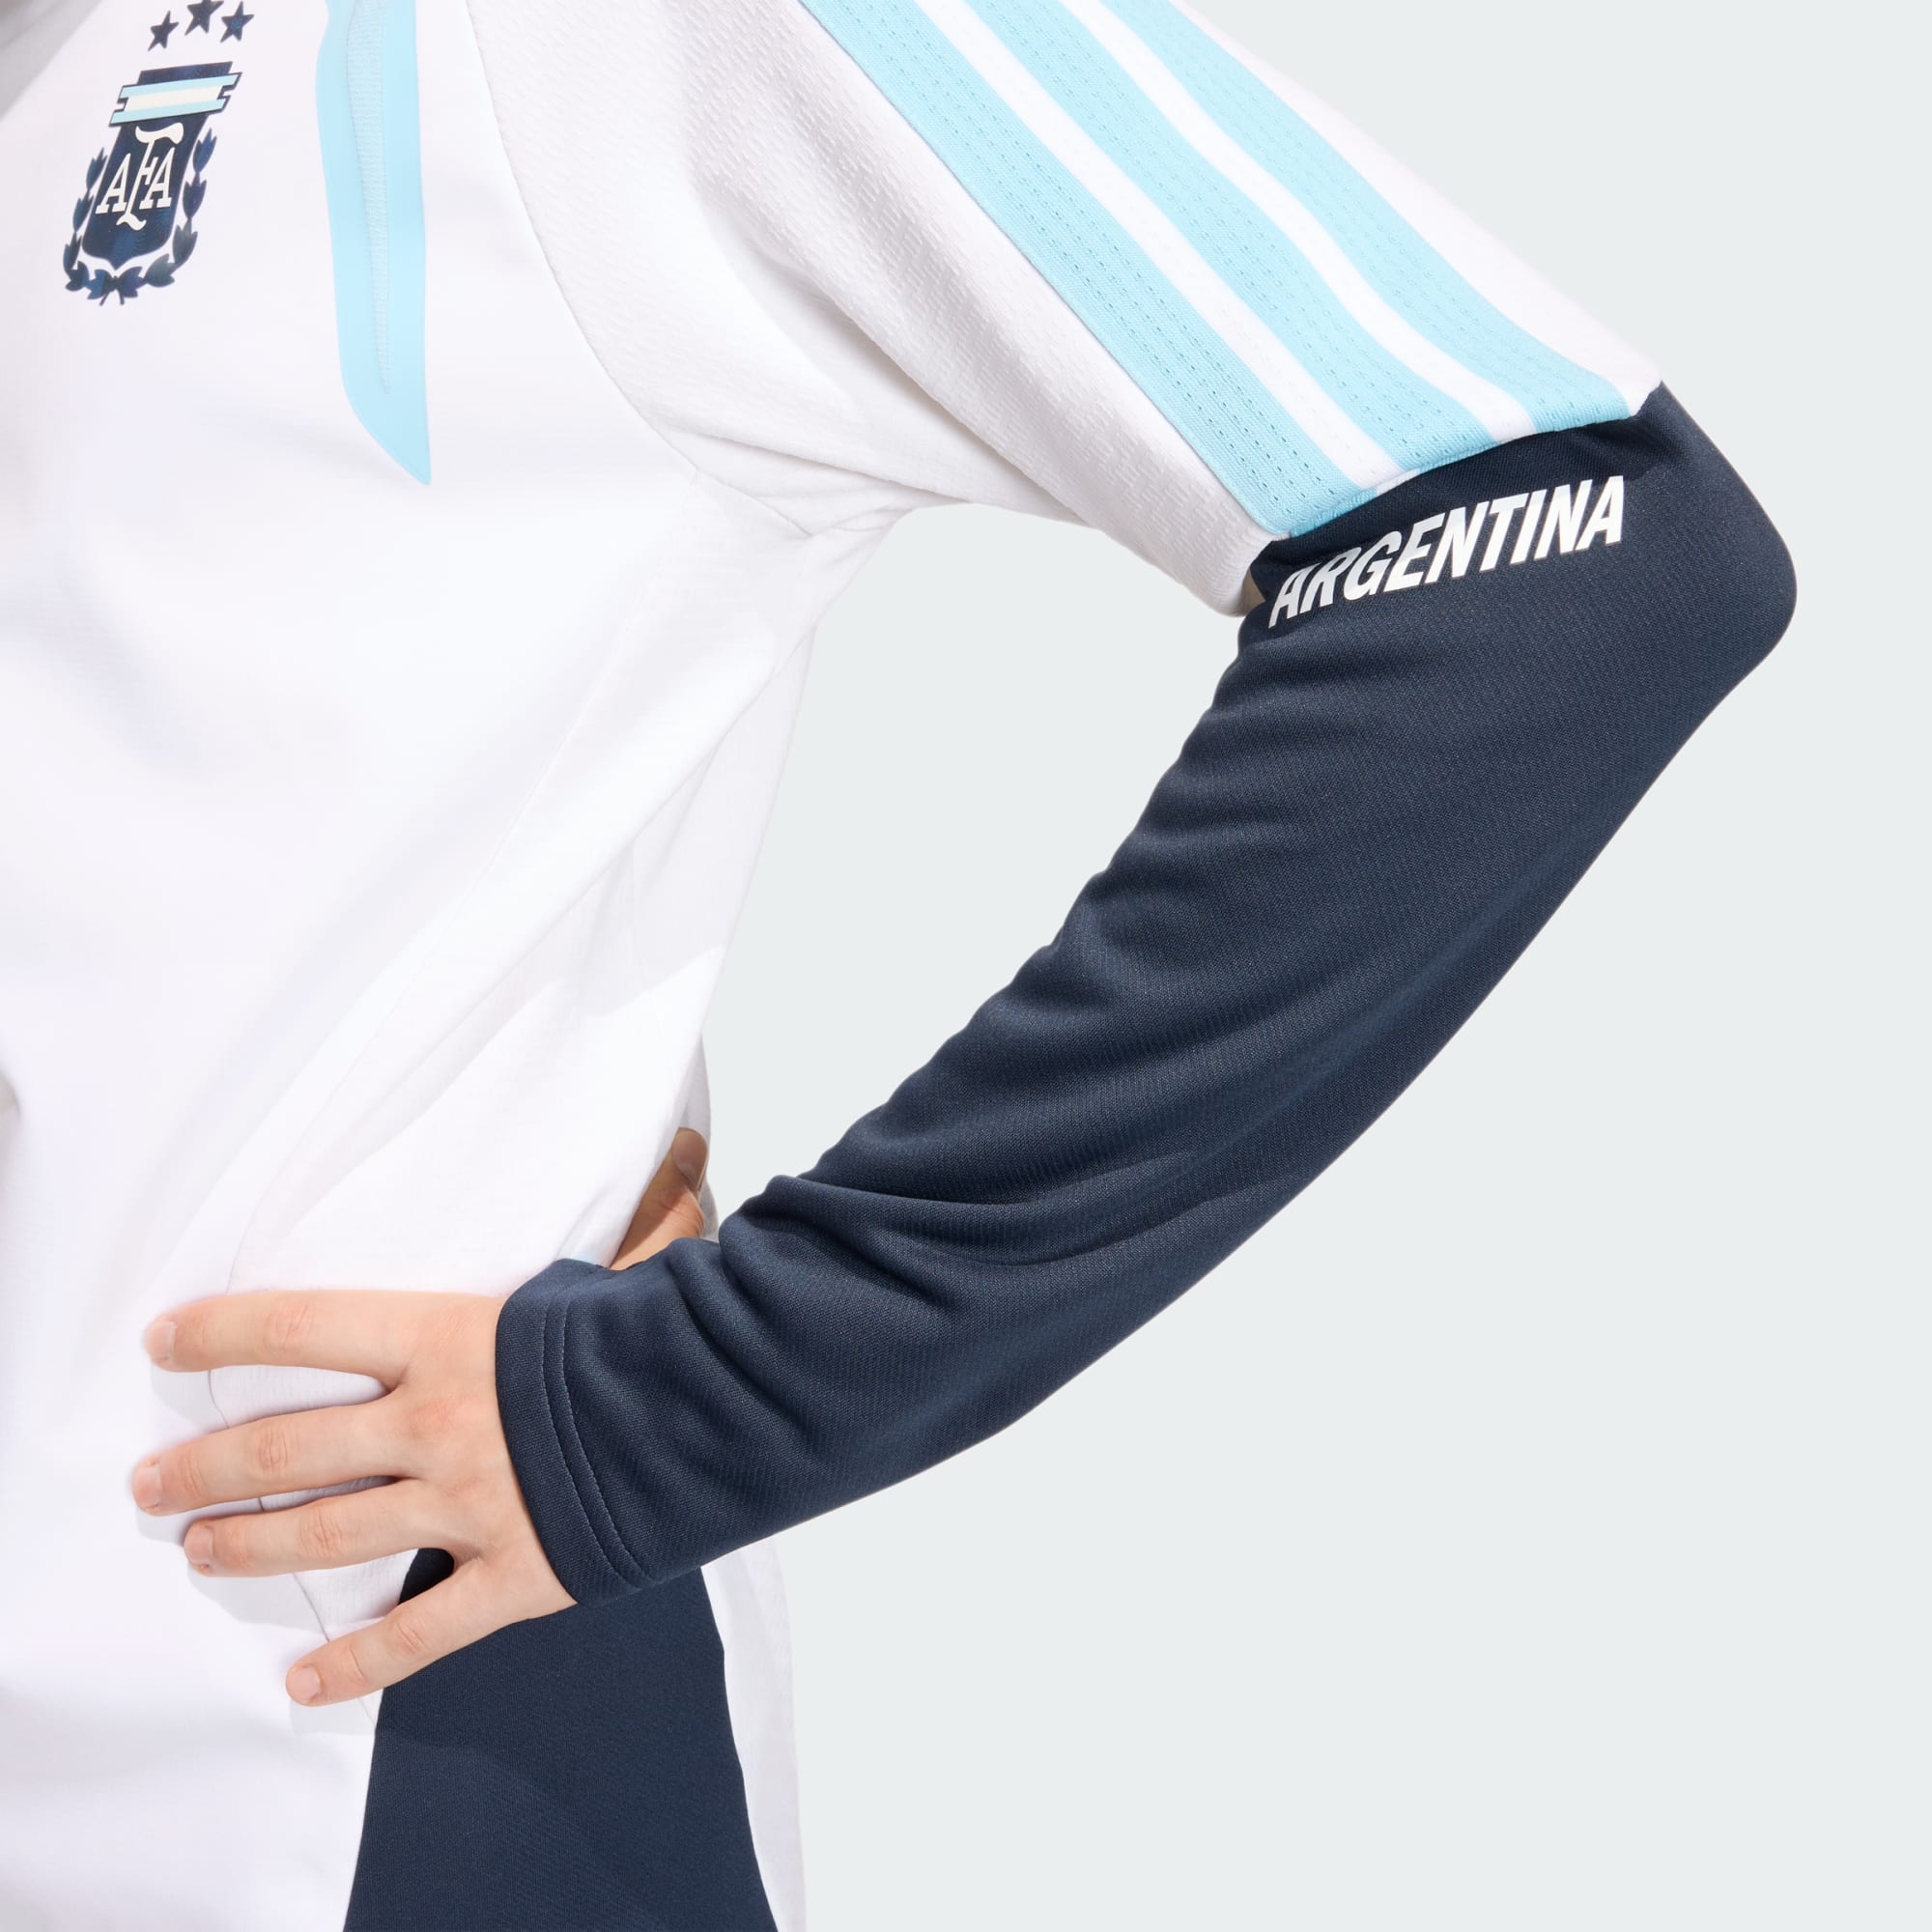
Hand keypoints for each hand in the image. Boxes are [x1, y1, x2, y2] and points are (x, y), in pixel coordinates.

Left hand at [131, 1129, 709, 1706]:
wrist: (731, 1407)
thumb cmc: (666, 1326)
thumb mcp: (607, 1268)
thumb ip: (586, 1240)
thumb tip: (660, 1162)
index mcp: (447, 1337)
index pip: (300, 1328)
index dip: (219, 1333)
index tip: (162, 1341)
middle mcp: (437, 1424)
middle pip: (285, 1450)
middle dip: (200, 1467)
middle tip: (149, 1482)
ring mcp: (470, 1505)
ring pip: (327, 1540)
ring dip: (247, 1549)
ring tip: (197, 1550)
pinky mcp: (515, 1574)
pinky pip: (418, 1634)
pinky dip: (357, 1665)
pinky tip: (304, 1680)